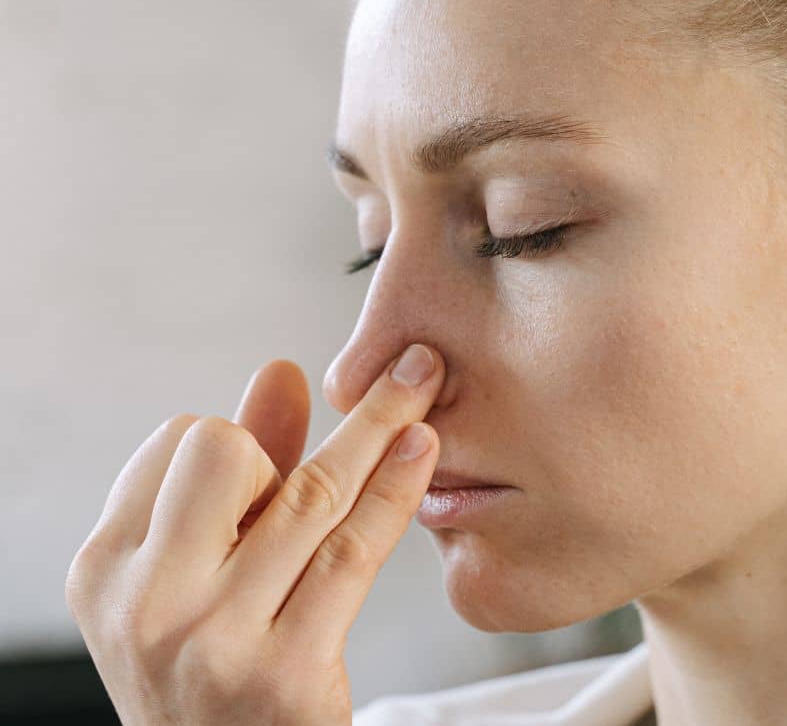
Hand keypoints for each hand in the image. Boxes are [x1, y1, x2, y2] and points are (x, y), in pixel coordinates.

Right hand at [64, 344, 444, 725]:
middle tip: (344, 435)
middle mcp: (146, 605)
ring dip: (377, 423)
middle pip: (226, 455)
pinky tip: (421, 446)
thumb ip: (233, 474)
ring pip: (310, 496)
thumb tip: (281, 369)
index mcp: (105, 570)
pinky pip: (352, 553)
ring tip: (422, 375)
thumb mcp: (198, 571)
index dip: (239, 441)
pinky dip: (394, 489)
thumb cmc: (214, 661)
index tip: (274, 460)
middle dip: (288, 438)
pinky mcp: (287, 675)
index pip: (175, 444)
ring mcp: (215, 642)